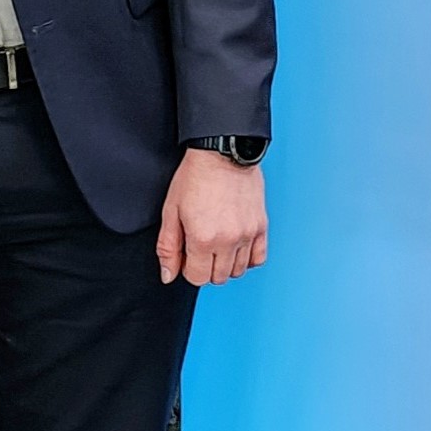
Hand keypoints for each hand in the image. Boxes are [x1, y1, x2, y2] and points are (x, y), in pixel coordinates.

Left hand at [156, 147, 267, 286]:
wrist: (223, 152)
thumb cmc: (196, 176)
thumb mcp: (171, 211)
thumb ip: (168, 247)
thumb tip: (168, 274)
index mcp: (203, 238)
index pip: (197, 278)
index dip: (188, 269)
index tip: (188, 255)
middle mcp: (228, 240)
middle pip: (218, 278)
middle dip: (206, 268)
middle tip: (201, 248)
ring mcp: (248, 234)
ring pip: (238, 271)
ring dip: (226, 264)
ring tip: (218, 245)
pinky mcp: (261, 226)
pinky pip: (259, 258)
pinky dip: (247, 258)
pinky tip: (236, 247)